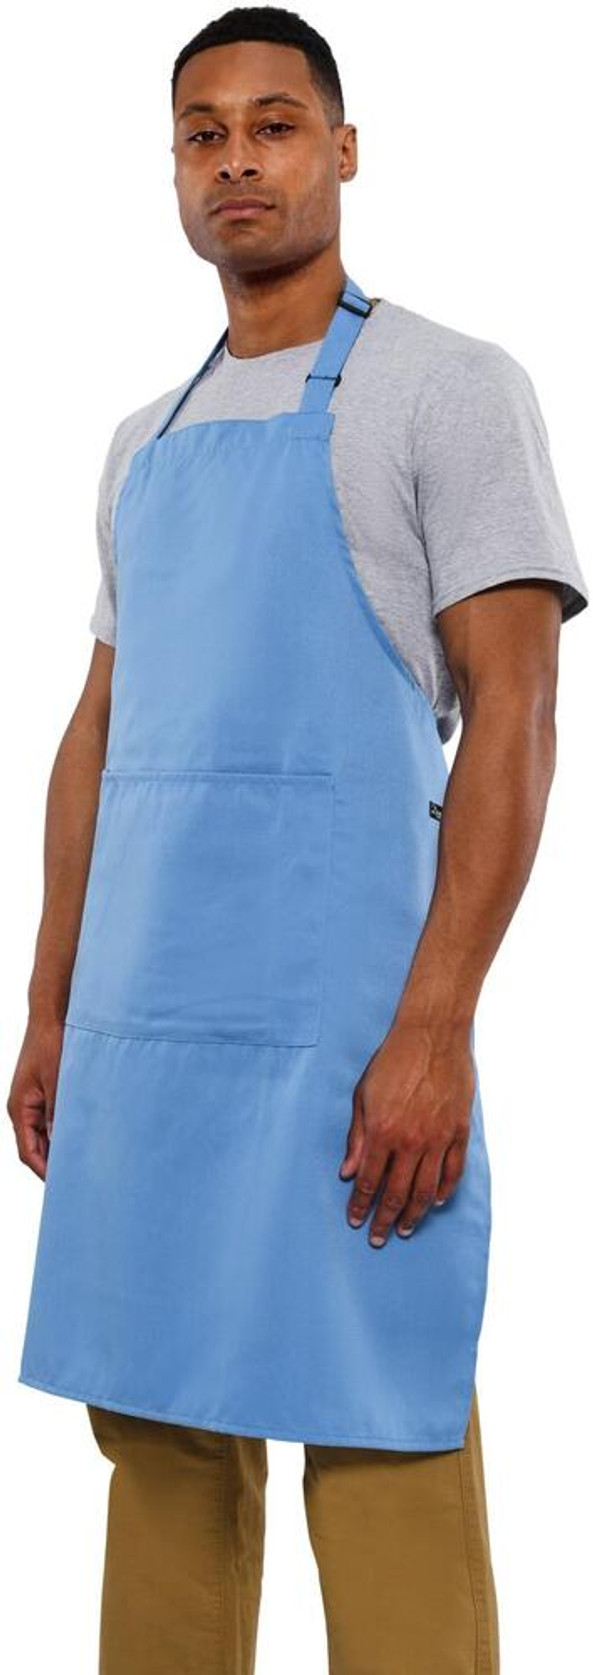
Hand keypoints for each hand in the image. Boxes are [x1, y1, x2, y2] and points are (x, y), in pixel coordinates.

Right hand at [6, 1015, 64, 1180]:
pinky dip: (61, 1131)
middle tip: (76, 1179)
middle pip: (35, 1147)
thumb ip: (59, 1112)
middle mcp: (22, 1108)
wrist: (50, 1016)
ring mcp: (32, 1102)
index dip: (44, 1171)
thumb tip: (64, 1143)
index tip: (61, 1185)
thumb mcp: (58, 1080)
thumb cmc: (50, 1043)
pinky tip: (79, 1137)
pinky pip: (49, 1120)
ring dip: (58, 1148)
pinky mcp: (43, 1093)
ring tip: (80, 1163)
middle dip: (52, 1164)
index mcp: (20, 1108)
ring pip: (43, 1135)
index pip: (28, 1152)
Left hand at [339, 1016, 474, 1241]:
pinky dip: (444, 1191)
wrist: (431, 1035)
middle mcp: (410, 1141)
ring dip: (413, 1213)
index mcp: (382, 1132)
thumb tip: (348, 1172)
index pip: (368, 1181)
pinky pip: (453, 1171)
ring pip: (425, 1189)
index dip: (360, 1205)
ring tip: (406, 1229)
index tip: (356, 1221)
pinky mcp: (459, 1131)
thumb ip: (356, 1137)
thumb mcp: (363, 1095)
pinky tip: (435, 1202)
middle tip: (379, 1237)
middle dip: (384, 1219)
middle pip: (395, 1192)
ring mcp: (438, 1138)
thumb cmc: (393, 1061)